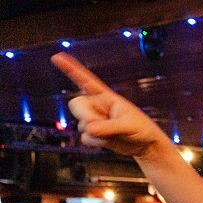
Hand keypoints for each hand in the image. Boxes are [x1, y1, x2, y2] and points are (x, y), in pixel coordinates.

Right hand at [51, 52, 170, 158]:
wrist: (146, 146)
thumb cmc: (143, 129)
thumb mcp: (129, 125)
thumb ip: (110, 127)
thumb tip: (88, 129)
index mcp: (106, 97)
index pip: (86, 80)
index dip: (71, 69)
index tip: (56, 57)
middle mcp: (97, 106)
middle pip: (76, 105)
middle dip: (85, 116)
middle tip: (100, 125)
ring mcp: (94, 120)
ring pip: (81, 125)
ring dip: (96, 133)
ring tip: (114, 134)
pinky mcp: (94, 134)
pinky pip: (85, 138)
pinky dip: (95, 142)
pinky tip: (108, 142)